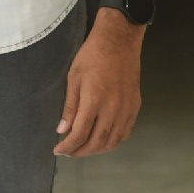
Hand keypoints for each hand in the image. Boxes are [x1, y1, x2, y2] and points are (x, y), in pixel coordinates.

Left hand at [54, 11, 143, 156]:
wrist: (119, 40)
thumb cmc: (92, 54)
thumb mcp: (74, 76)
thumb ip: (70, 106)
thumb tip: (62, 130)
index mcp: (94, 100)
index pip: (80, 134)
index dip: (68, 146)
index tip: (58, 150)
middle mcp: (113, 109)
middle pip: (97, 142)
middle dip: (81, 151)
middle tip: (69, 152)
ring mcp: (126, 109)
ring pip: (112, 141)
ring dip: (97, 149)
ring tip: (83, 148)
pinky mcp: (135, 106)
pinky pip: (124, 132)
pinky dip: (112, 141)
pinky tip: (102, 139)